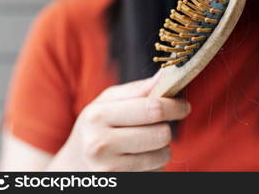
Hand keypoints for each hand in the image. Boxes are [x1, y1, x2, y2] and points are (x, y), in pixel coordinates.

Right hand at [47, 71, 190, 170]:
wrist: (74, 166)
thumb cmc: (96, 126)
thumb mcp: (107, 102)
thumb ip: (137, 89)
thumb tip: (165, 75)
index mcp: (97, 116)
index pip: (152, 109)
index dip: (175, 106)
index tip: (183, 106)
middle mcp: (99, 144)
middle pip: (161, 134)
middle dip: (166, 128)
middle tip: (159, 125)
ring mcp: (109, 170)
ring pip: (163, 155)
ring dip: (162, 148)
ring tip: (145, 144)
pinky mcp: (121, 185)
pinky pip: (157, 173)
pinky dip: (155, 165)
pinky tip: (138, 160)